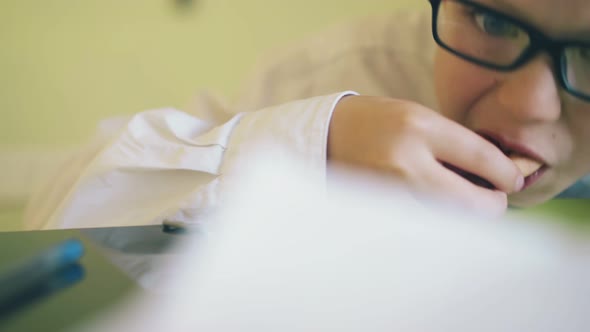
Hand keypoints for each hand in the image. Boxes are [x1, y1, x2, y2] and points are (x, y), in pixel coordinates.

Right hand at [327, 95, 523, 214]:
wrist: (325, 135)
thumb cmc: (376, 121)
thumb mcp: (417, 116)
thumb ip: (452, 142)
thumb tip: (494, 172)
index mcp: (420, 127)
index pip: (482, 157)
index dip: (506, 175)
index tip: (512, 181)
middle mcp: (407, 161)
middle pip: (472, 203)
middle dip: (492, 205)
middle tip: (493, 199)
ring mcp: (391, 191)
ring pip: (449, 220)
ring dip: (463, 214)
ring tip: (461, 198)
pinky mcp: (378, 210)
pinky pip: (423, 223)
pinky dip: (437, 219)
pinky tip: (434, 205)